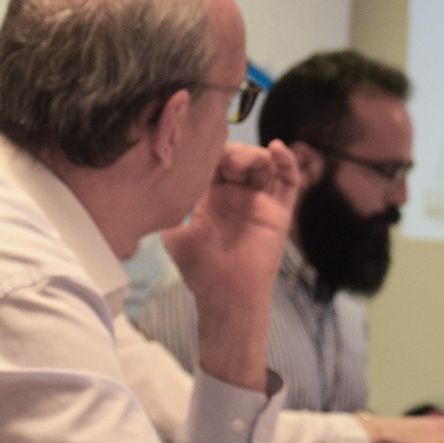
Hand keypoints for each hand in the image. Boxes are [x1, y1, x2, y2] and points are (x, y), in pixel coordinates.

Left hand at [162, 139, 298, 305]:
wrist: (224, 297)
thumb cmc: (199, 269)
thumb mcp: (174, 232)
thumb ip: (170, 206)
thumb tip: (153, 179)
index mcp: (210, 194)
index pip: (214, 159)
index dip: (209, 149)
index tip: (201, 146)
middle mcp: (236, 194)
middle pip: (239, 156)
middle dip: (230, 151)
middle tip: (222, 159)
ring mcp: (259, 201)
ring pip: (263, 164)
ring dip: (253, 154)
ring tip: (240, 163)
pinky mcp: (279, 212)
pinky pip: (290, 182)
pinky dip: (286, 161)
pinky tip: (276, 148)